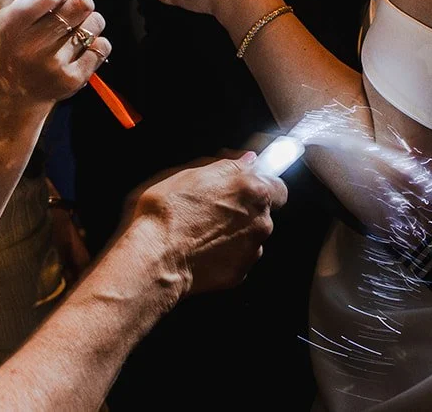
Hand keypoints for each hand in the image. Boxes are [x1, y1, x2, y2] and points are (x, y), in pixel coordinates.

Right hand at [0, 0, 109, 105]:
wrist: (18, 91)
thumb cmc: (18, 43)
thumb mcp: (17, 14)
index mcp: (14, 23)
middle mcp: (32, 44)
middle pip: (81, 4)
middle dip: (82, 1)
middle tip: (75, 8)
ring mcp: (53, 63)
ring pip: (95, 23)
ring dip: (91, 22)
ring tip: (77, 29)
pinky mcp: (72, 78)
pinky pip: (102, 46)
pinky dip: (98, 43)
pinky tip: (82, 48)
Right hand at [129, 153, 285, 296]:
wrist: (155, 257)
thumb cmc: (166, 213)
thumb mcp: (189, 172)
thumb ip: (226, 165)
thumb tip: (243, 161)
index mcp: (252, 189)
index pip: (276, 185)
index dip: (260, 185)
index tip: (245, 187)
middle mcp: (260, 219)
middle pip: (263, 212)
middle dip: (245, 210)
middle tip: (216, 209)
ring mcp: (252, 248)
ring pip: (251, 236)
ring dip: (235, 232)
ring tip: (202, 231)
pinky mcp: (241, 271)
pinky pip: (238, 258)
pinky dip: (225, 254)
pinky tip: (202, 249)